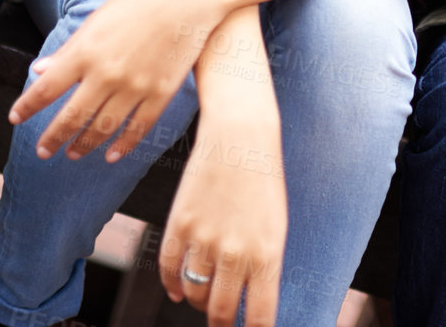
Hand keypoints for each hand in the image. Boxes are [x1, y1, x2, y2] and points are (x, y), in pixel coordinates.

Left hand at [9, 0, 231, 162]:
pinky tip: (111, 155)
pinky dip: (123, 145)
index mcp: (86, 50)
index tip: (15, 117)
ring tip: (73, 153)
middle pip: (72, 116)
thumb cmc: (139, 1)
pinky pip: (138, 128)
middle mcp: (107, 72)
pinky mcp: (161, 93)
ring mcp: (136, 86)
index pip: (47, 88)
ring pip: (103, 127)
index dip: (27, 106)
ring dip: (84, 144)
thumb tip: (39, 70)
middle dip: (53, 137)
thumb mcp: (97, 19)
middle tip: (42, 151)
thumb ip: (69, 49)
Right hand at [158, 109, 285, 326]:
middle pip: (221, 313)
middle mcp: (235, 253)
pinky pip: (170, 270)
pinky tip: (179, 291)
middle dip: (222, 326)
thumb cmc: (264, 183)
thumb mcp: (275, 229)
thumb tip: (248, 305)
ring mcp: (204, 240)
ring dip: (198, 302)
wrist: (240, 137)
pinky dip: (173, 286)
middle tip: (223, 326)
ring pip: (194, 294)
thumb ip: (263, 268)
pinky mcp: (179, 224)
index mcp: (267, 256)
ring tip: (205, 299)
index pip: (260, 317)